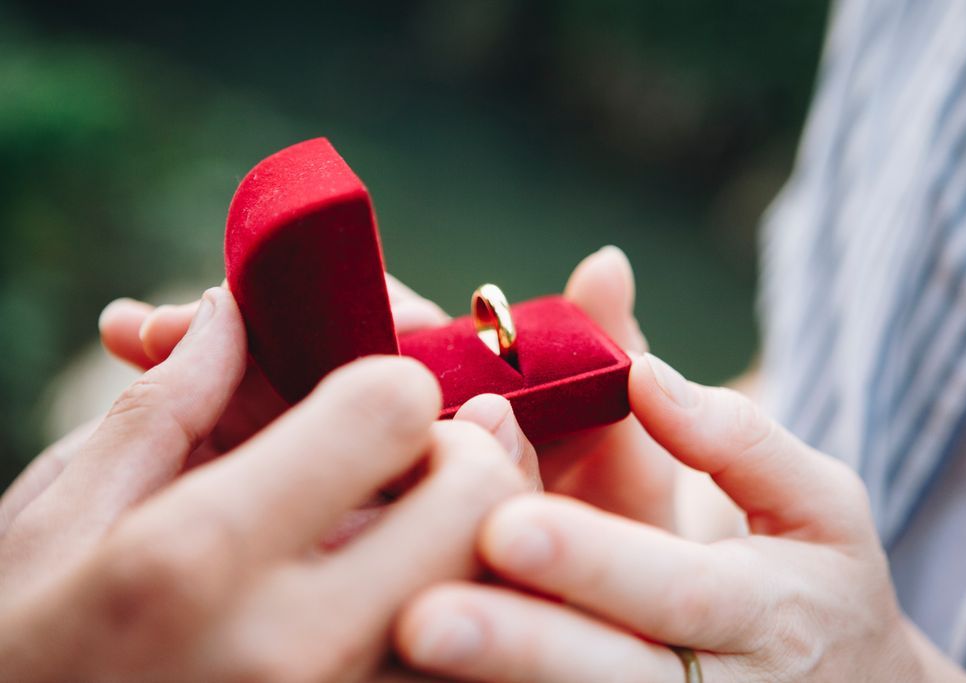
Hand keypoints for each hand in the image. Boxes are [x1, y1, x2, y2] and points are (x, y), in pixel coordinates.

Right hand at [0, 287, 525, 681]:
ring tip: (400, 517)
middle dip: (461, 451)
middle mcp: (291, 643)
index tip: (361, 389)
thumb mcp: (54, 518)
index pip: (390, 410)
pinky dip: (446, 600)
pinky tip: (387, 579)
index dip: (388, 374)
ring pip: (485, 585)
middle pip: (477, 501)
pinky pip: (454, 655)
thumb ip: (164, 405)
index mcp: (199, 555)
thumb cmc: (13, 646)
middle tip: (407, 454)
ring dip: (466, 530)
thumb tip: (230, 312)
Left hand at [392, 353, 965, 681]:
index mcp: (768, 614)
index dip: (595, 559)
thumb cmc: (820, 584)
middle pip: (612, 676)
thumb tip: (645, 373)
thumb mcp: (820, 504)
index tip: (506, 523)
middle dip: (517, 647)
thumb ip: (737, 438)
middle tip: (422, 620)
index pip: (678, 591)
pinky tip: (419, 682)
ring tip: (407, 644)